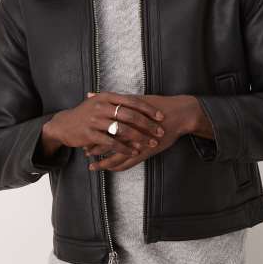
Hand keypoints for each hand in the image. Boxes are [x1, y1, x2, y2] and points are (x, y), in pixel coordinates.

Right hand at [44, 91, 165, 159]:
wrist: (64, 125)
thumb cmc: (87, 113)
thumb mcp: (101, 102)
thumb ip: (119, 101)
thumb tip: (143, 100)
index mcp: (107, 97)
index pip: (132, 101)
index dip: (148, 109)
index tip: (161, 116)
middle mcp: (101, 106)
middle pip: (130, 115)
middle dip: (147, 124)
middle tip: (160, 132)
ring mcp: (95, 120)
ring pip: (122, 130)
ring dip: (139, 138)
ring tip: (150, 144)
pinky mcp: (90, 134)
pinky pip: (112, 143)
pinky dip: (125, 148)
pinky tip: (135, 152)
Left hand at [85, 94, 199, 171]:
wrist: (178, 115)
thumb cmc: (159, 105)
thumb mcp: (136, 99)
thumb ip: (116, 99)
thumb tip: (94, 94)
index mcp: (125, 118)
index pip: (103, 127)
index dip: (92, 132)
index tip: (83, 134)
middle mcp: (129, 132)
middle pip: (106, 143)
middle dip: (94, 148)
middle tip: (84, 151)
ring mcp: (136, 144)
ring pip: (114, 157)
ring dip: (102, 162)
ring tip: (92, 165)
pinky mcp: (144, 152)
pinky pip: (127, 164)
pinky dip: (116, 167)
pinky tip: (110, 169)